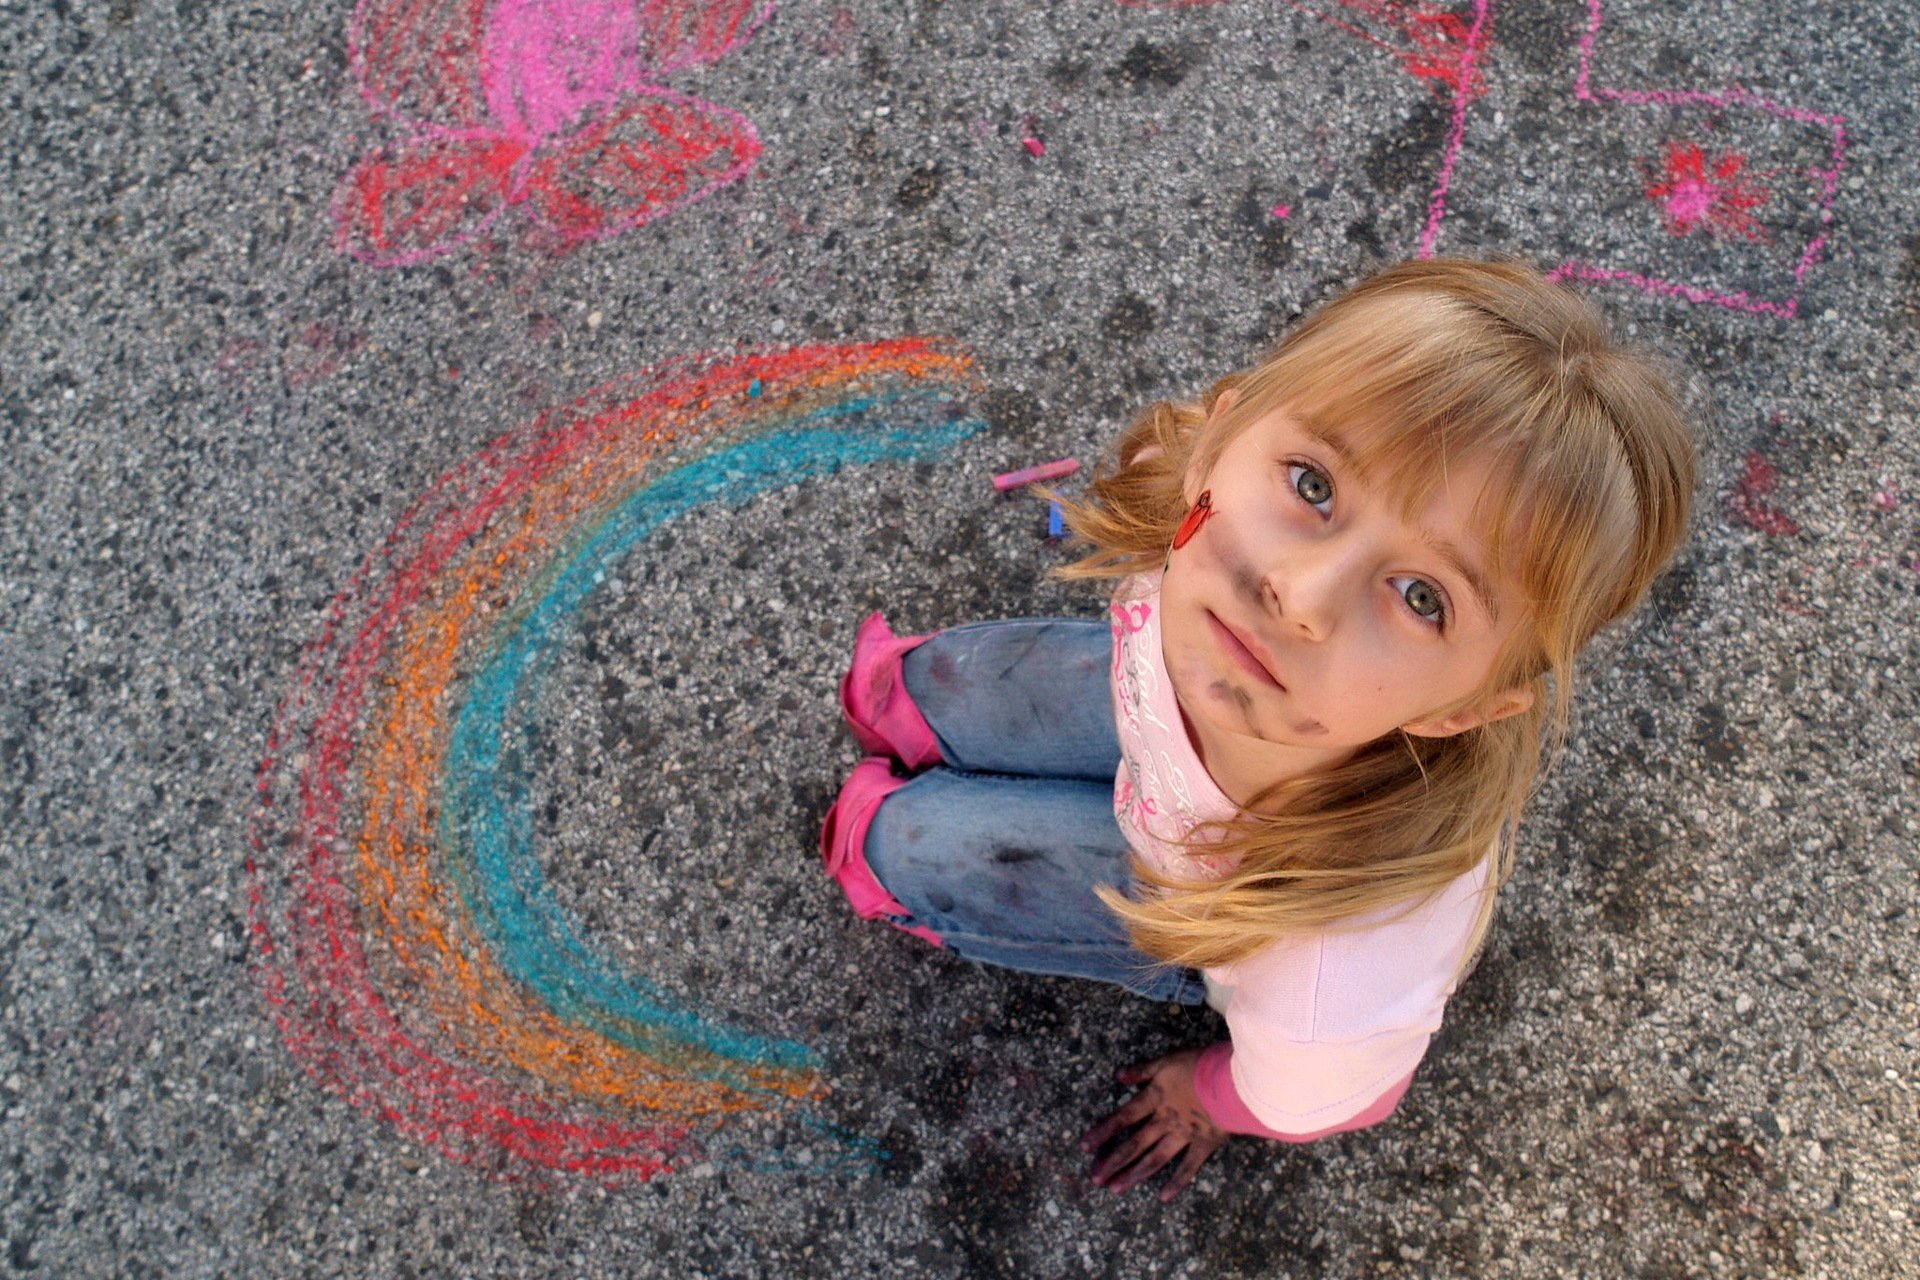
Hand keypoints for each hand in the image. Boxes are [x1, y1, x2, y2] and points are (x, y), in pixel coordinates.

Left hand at [1078, 1048, 1227, 1201]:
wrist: (1232, 1080)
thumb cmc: (1200, 1065)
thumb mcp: (1167, 1061)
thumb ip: (1143, 1071)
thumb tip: (1118, 1076)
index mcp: (1155, 1099)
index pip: (1122, 1117)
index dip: (1103, 1132)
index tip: (1084, 1147)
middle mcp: (1165, 1121)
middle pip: (1134, 1144)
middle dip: (1113, 1161)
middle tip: (1095, 1178)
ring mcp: (1184, 1135)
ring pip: (1155, 1159)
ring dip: (1135, 1174)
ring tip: (1116, 1189)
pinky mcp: (1204, 1144)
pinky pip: (1188, 1167)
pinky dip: (1176, 1182)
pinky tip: (1163, 1197)